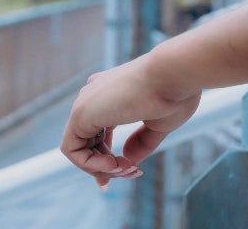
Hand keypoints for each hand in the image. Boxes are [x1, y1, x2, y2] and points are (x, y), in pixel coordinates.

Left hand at [60, 56, 200, 187]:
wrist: (175, 74)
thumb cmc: (175, 93)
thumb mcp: (159, 123)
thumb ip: (140, 142)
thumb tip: (126, 159)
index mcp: (113, 91)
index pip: (100, 131)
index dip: (108, 156)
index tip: (130, 170)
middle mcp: (96, 94)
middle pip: (90, 142)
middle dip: (108, 166)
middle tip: (133, 173)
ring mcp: (86, 101)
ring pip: (80, 149)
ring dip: (103, 168)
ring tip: (128, 168)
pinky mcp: (80, 113)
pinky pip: (72, 150)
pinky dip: (90, 165)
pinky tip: (114, 164)